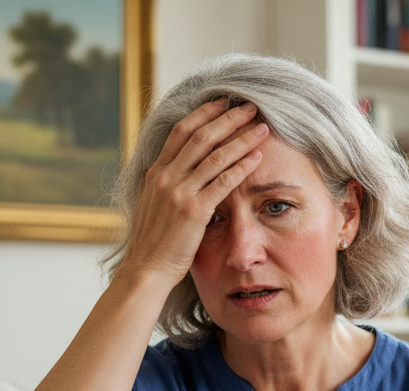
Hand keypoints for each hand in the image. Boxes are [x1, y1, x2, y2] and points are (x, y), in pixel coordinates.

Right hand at [116, 98, 270, 285]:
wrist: (146, 269)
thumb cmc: (154, 243)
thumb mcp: (154, 205)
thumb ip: (167, 185)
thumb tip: (181, 170)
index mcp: (156, 172)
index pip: (181, 132)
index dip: (203, 114)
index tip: (222, 102)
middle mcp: (166, 177)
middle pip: (201, 136)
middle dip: (228, 118)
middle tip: (250, 106)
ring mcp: (179, 192)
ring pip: (215, 155)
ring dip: (241, 138)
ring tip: (262, 128)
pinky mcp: (194, 211)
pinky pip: (223, 182)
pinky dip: (242, 167)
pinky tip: (258, 158)